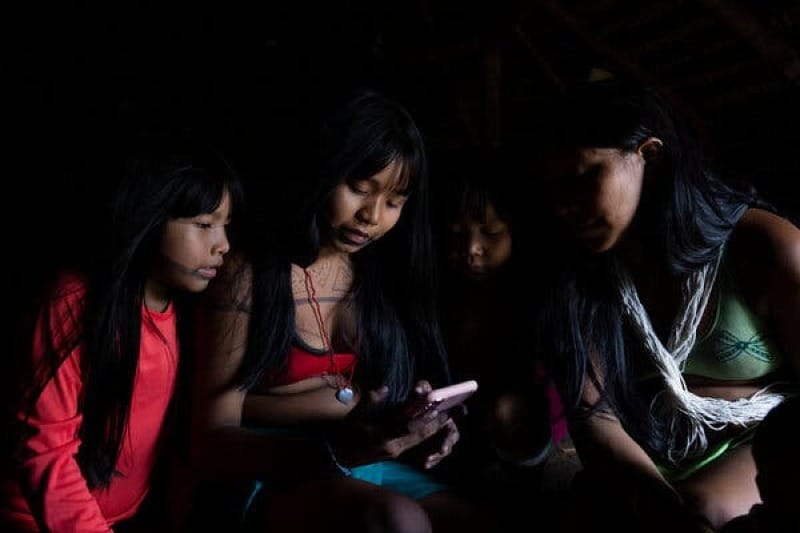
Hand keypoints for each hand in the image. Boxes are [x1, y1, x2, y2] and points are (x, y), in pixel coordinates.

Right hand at [327, 384, 455, 467]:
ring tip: (446, 418)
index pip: (409, 425)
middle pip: (420, 434)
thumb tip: (385, 388)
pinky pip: (414, 445)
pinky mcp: (395, 454)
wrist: (338, 456)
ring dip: (432, 429)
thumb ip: (370, 401)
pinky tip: (432, 427)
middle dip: (436, 423)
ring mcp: (395, 452)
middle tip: (451, 411)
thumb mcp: (354, 415)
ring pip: (419, 440)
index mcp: (383, 435)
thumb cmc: (345, 433)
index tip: (437, 405)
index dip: (425, 416)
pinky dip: (424, 435)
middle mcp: (393, 446)